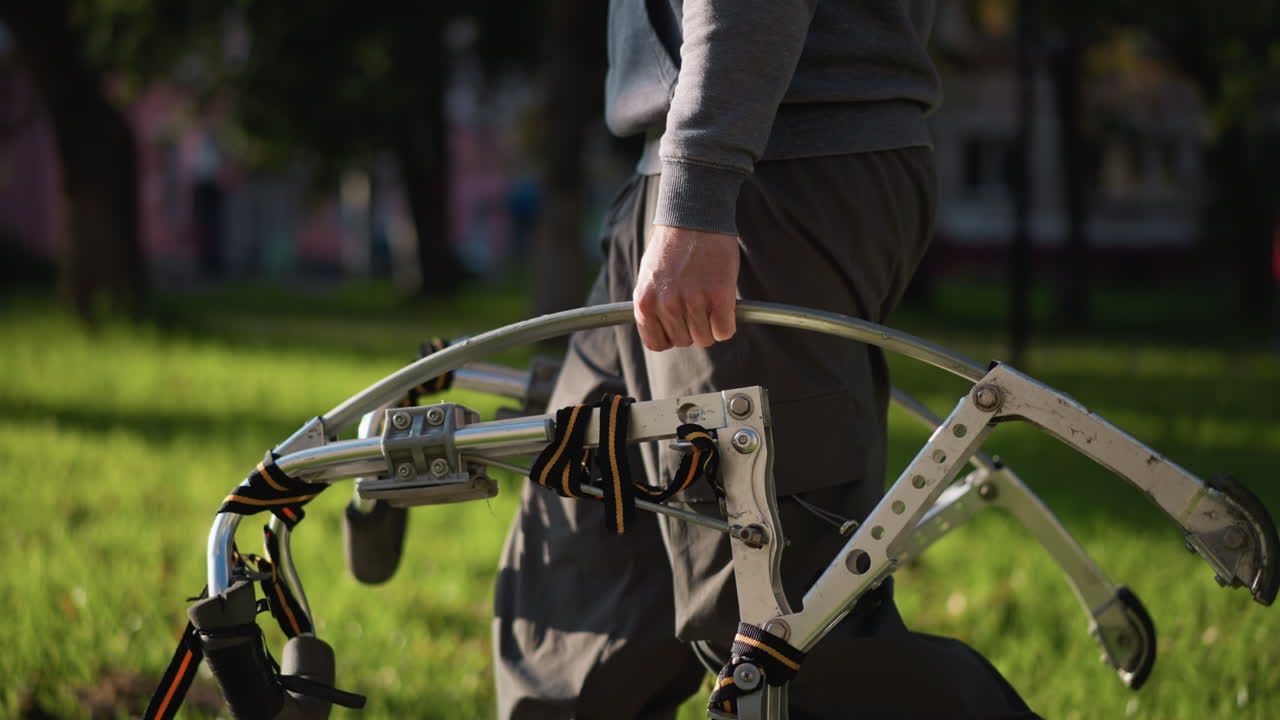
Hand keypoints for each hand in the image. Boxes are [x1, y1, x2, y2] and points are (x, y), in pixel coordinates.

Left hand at [633, 225, 738, 350]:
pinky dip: (726, 323)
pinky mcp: (719, 296)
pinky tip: (723, 306)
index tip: (679, 326)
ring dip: (711, 325)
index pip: (656, 343)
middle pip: (684, 341)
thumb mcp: (649, 277)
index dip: (670, 337)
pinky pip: (724, 330)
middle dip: (693, 328)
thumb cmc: (672, 245)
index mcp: (645, 302)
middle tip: (698, 305)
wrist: (693, 217)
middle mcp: (666, 305)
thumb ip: (653, 305)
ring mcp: (693, 301)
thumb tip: (661, 329)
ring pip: (706, 338)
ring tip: (709, 301)